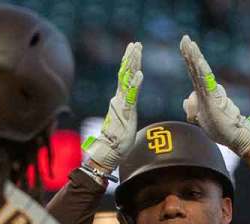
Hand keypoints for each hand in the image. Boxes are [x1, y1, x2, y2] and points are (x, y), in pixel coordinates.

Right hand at [81, 42, 143, 172]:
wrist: (108, 153)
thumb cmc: (117, 141)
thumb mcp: (125, 122)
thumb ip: (125, 112)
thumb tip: (126, 107)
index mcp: (121, 100)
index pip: (125, 77)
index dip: (129, 63)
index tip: (133, 49)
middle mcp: (119, 99)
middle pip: (125, 74)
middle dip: (131, 58)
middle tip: (135, 43)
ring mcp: (122, 105)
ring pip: (127, 80)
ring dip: (133, 65)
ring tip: (137, 51)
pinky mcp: (125, 113)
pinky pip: (131, 96)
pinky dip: (135, 84)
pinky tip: (140, 74)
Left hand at [179, 35, 249, 155]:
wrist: (233, 136)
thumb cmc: (219, 127)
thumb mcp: (199, 118)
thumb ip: (192, 109)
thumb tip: (185, 99)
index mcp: (202, 92)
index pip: (193, 71)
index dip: (188, 58)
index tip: (184, 44)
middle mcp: (207, 89)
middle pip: (196, 67)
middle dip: (190, 52)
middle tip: (185, 37)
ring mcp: (211, 92)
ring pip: (201, 71)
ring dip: (195, 57)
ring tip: (190, 44)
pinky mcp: (214, 98)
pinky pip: (207, 81)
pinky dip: (202, 70)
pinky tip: (198, 61)